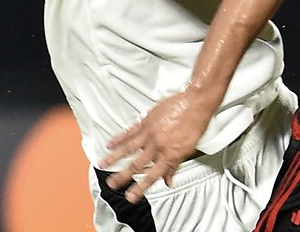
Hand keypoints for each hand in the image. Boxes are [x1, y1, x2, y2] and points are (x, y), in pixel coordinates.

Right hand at [99, 89, 213, 202]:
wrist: (196, 102)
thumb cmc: (196, 123)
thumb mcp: (190, 149)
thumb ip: (176, 165)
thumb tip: (169, 180)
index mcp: (169, 155)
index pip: (152, 176)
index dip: (141, 188)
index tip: (131, 197)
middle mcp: (158, 146)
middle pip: (136, 165)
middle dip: (122, 176)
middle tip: (112, 184)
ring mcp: (150, 134)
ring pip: (128, 149)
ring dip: (114, 158)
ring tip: (103, 165)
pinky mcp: (146, 121)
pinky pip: (129, 132)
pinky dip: (119, 138)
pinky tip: (110, 144)